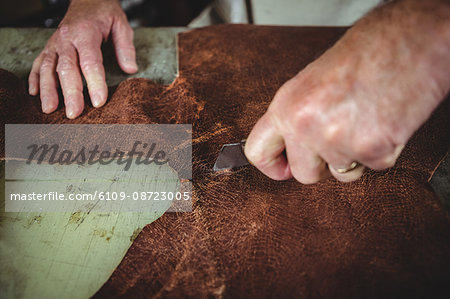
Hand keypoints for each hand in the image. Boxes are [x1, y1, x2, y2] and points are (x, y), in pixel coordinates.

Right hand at [28, 0, 136, 118]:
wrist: (86, 0)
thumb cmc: (104, 14)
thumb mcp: (120, 24)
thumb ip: (125, 47)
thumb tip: (130, 69)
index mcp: (85, 33)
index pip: (90, 61)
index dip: (95, 82)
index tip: (99, 102)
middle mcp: (66, 39)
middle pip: (67, 68)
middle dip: (70, 93)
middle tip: (73, 113)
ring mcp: (55, 44)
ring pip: (48, 68)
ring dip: (48, 90)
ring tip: (49, 110)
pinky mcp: (49, 48)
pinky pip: (38, 63)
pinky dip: (34, 79)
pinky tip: (33, 94)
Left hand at [245, 0, 449, 183]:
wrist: (411, 39)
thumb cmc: (365, 51)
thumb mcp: (311, 82)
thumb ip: (296, 116)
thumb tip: (291, 147)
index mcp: (286, 106)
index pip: (257, 152)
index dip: (272, 166)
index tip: (284, 169)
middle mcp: (306, 126)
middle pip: (304, 175)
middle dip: (321, 165)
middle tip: (337, 140)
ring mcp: (337, 141)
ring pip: (342, 174)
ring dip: (354, 156)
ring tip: (365, 120)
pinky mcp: (372, 150)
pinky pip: (373, 167)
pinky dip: (382, 151)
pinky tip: (383, 121)